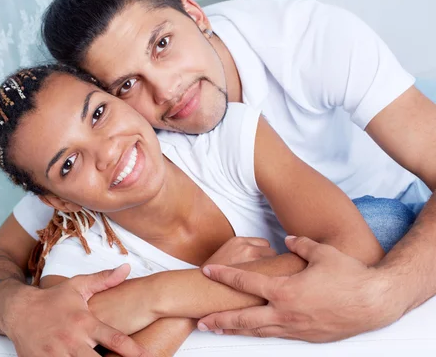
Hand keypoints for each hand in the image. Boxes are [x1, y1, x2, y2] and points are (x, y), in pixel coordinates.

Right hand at [3, 264, 151, 355]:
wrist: (17, 310)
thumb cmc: (52, 299)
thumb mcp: (77, 287)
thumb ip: (103, 280)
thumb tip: (126, 268)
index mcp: (84, 322)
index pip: (114, 338)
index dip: (132, 350)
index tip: (146, 355)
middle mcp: (72, 340)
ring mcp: (57, 354)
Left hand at [197, 236, 401, 341]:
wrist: (375, 303)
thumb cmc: (349, 276)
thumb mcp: (322, 252)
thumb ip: (300, 245)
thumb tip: (289, 239)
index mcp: (284, 289)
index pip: (246, 281)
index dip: (224, 275)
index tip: (208, 271)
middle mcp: (285, 311)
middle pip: (243, 317)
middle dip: (219, 318)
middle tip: (201, 321)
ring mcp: (295, 327)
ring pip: (258, 331)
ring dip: (236, 330)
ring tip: (219, 330)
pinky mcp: (307, 336)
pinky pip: (277, 335)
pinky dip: (261, 334)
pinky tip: (254, 333)